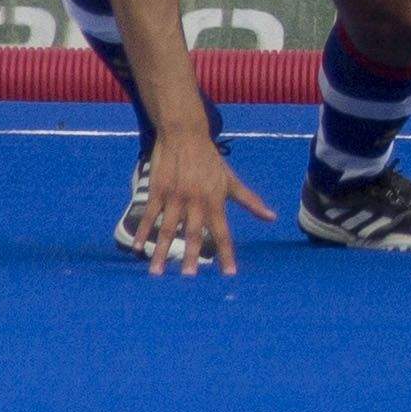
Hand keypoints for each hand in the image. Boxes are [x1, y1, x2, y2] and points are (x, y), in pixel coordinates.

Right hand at [139, 124, 273, 277]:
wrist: (185, 135)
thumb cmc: (210, 161)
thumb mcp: (231, 180)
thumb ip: (250, 201)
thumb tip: (272, 217)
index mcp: (215, 200)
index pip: (223, 231)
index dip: (227, 253)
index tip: (228, 273)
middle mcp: (195, 201)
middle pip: (194, 232)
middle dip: (192, 255)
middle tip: (189, 277)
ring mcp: (175, 196)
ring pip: (169, 228)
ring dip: (162, 250)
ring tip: (157, 272)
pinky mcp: (158, 190)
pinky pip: (150, 215)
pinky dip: (143, 231)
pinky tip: (138, 248)